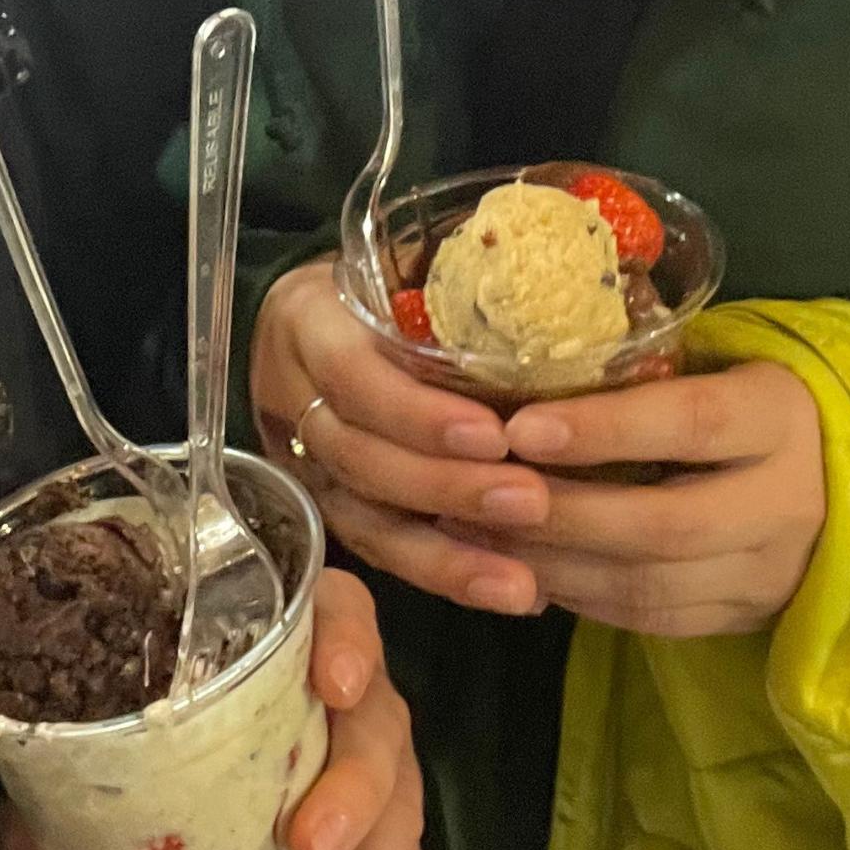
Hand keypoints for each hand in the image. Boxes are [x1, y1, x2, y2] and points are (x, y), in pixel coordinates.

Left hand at [0, 568, 421, 849]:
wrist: (191, 763)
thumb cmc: (150, 725)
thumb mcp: (102, 744)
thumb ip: (59, 798)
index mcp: (292, 645)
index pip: (343, 612)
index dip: (349, 640)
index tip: (332, 682)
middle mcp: (353, 702)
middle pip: (379, 733)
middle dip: (351, 796)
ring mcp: (376, 777)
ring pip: (397, 824)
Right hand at [252, 260, 549, 611]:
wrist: (316, 314)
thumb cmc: (380, 276)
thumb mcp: (406, 258)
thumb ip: (459, 274)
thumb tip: (557, 267)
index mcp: (308, 322)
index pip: (354, 377)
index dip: (419, 414)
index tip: (496, 434)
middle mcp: (293, 395)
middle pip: (361, 458)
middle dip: (448, 488)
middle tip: (532, 503)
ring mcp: (303, 461)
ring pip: (366, 519)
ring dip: (449, 556)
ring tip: (524, 582)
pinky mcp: (327, 507)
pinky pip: (380, 551)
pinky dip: (444, 574)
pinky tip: (511, 591)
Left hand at [445, 360, 826, 635]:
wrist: (844, 479)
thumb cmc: (746, 399)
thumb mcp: (717, 365)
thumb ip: (642, 371)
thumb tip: (520, 366)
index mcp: (778, 415)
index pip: (689, 424)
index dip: (602, 429)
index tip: (520, 429)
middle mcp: (785, 502)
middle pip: (664, 523)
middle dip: (563, 515)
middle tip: (478, 495)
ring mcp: (770, 573)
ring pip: (652, 586)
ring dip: (557, 565)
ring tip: (483, 535)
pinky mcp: (745, 617)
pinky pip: (653, 619)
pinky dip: (582, 598)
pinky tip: (527, 569)